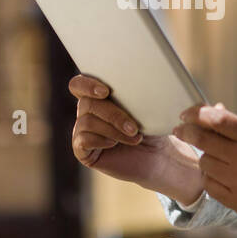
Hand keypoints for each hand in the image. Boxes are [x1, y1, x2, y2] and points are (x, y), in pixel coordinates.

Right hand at [68, 73, 177, 187]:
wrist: (157, 156)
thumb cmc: (152, 127)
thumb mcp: (146, 107)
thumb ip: (135, 93)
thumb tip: (140, 82)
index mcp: (98, 96)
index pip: (79, 84)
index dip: (87, 85)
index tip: (105, 91)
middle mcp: (87, 112)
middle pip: (86, 103)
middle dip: (113, 115)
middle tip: (134, 127)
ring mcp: (83, 131)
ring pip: (87, 122)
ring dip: (113, 130)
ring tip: (134, 138)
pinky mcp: (82, 151)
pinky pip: (82, 140)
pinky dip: (100, 141)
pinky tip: (114, 144)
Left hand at [173, 102, 236, 220]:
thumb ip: (236, 125)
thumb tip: (209, 109)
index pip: (219, 119)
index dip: (197, 114)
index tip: (186, 114)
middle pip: (204, 141)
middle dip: (187, 132)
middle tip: (180, 129)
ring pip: (204, 163)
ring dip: (206, 157)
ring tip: (217, 158)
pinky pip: (209, 185)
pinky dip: (211, 177)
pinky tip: (221, 175)